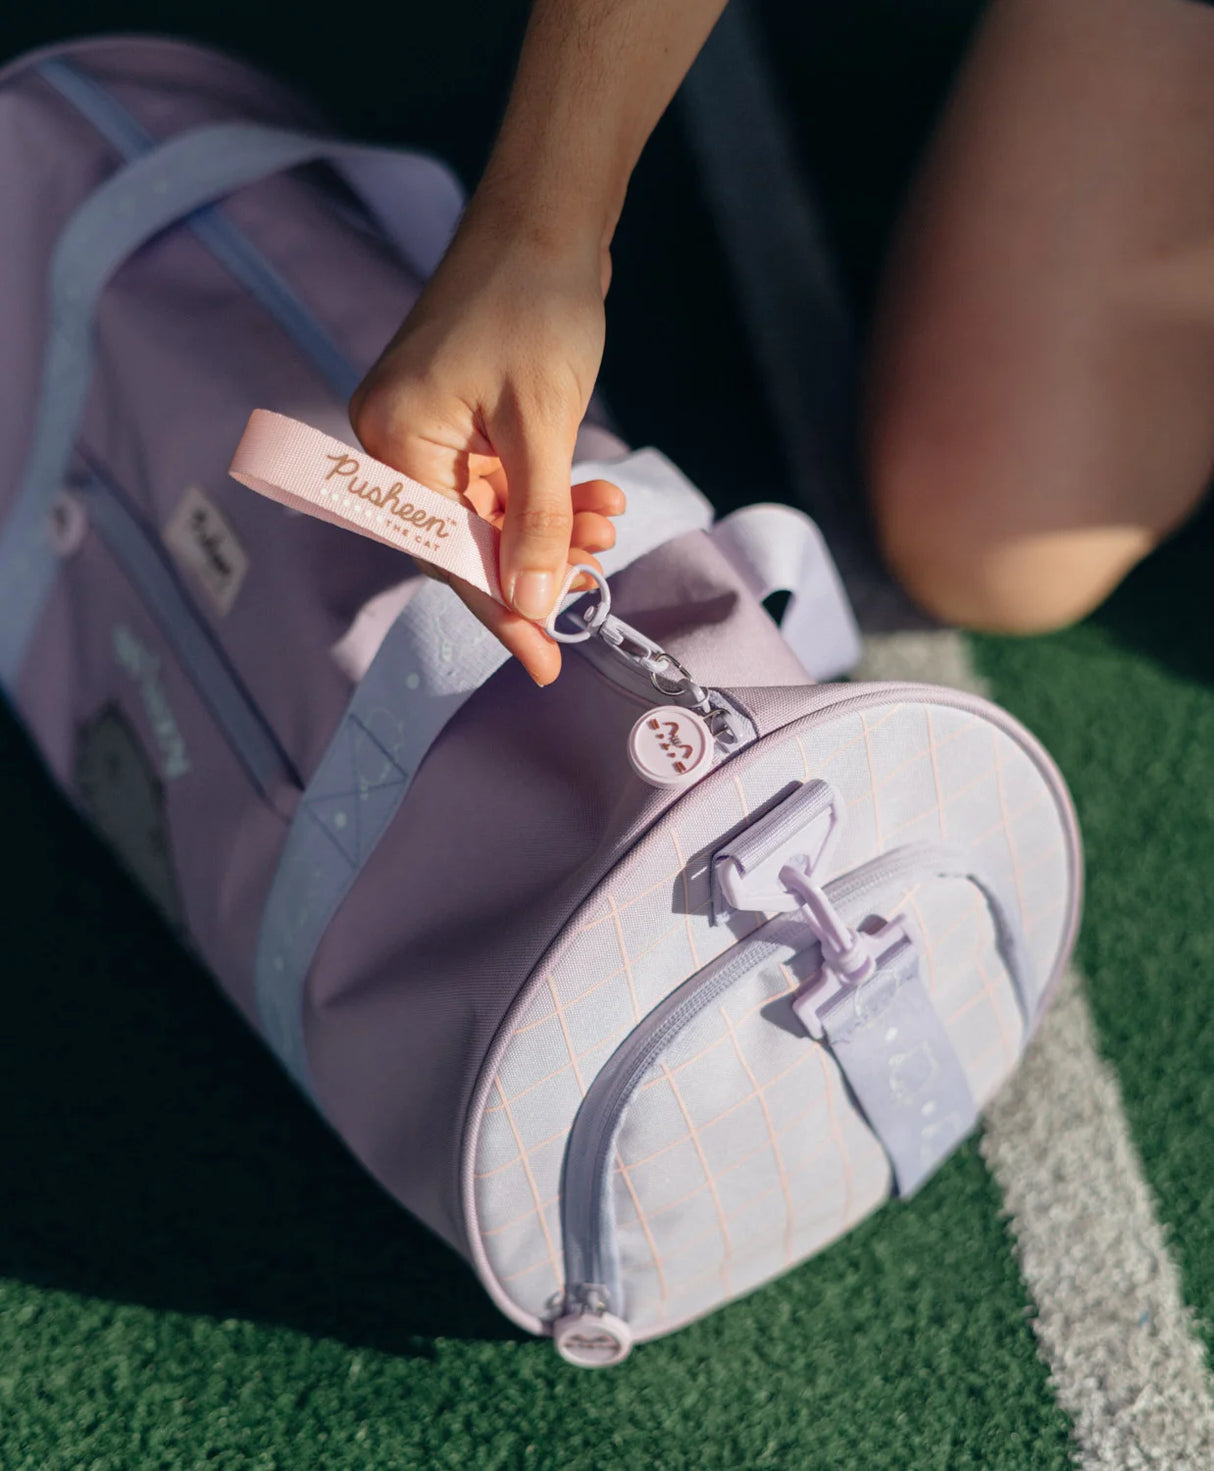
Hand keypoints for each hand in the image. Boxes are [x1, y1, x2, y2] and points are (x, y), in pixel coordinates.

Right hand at [350, 205, 621, 685]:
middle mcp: (399, 438)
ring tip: (606, 529)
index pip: (445, 552)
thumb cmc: (536, 301)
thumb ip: (536, 523)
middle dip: (534, 564)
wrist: (549, 218)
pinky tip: (595, 503)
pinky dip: (549, 498)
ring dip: (552, 530)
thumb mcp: (543, 425)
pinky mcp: (464, 418)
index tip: (543, 660)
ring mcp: (431, 428)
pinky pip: (504, 483)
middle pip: (466, 540)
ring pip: (492, 514)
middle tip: (591, 592)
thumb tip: (531, 604)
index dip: (498, 611)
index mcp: (395, 438)